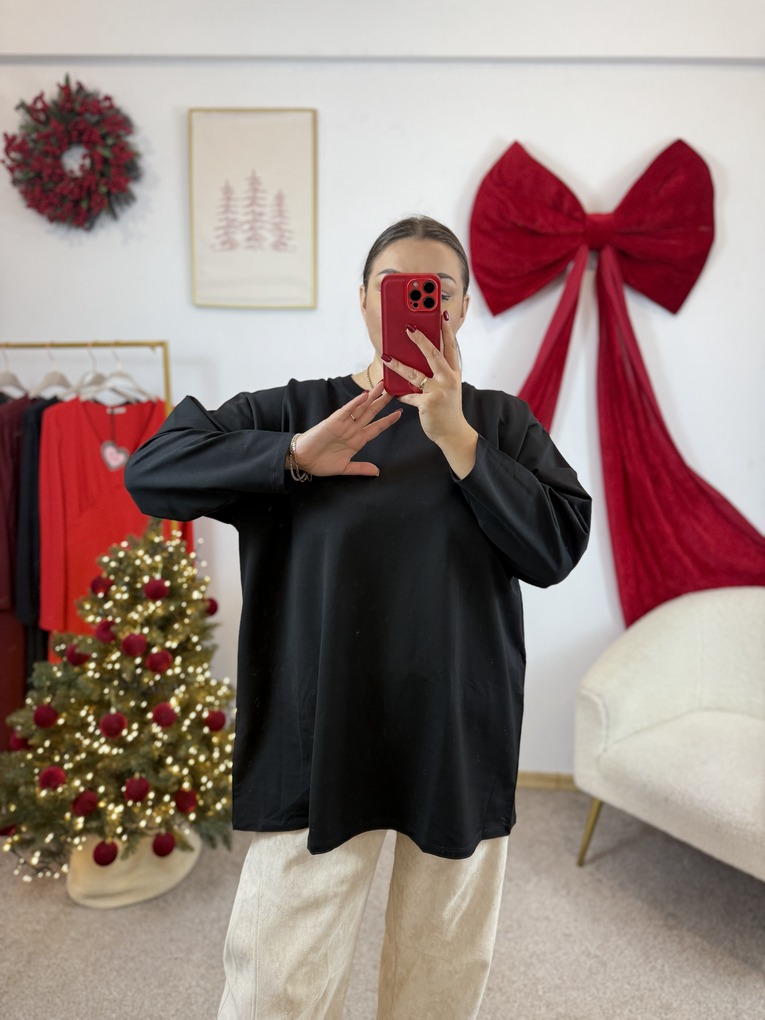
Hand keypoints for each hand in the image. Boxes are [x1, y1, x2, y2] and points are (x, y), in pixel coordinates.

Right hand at [291, 381, 400, 476]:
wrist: (303, 460)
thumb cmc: (321, 463)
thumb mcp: (345, 468)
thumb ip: (361, 468)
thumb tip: (377, 472)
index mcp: (357, 440)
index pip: (376, 428)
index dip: (388, 420)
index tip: (399, 412)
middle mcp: (352, 429)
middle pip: (371, 413)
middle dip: (382, 402)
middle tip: (394, 390)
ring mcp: (344, 424)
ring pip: (361, 408)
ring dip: (371, 397)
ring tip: (382, 386)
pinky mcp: (333, 421)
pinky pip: (346, 411)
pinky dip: (355, 403)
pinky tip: (364, 395)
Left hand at [383, 313, 477, 477]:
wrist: (453, 432)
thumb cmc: (448, 408)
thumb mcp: (449, 387)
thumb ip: (439, 372)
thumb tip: (420, 357)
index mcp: (453, 372)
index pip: (450, 347)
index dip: (446, 330)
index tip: (441, 315)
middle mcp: (448, 379)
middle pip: (433, 354)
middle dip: (420, 340)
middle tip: (408, 328)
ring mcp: (438, 391)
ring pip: (414, 374)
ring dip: (398, 365)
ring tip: (386, 357)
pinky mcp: (428, 403)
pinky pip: (409, 395)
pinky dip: (400, 394)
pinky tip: (393, 392)